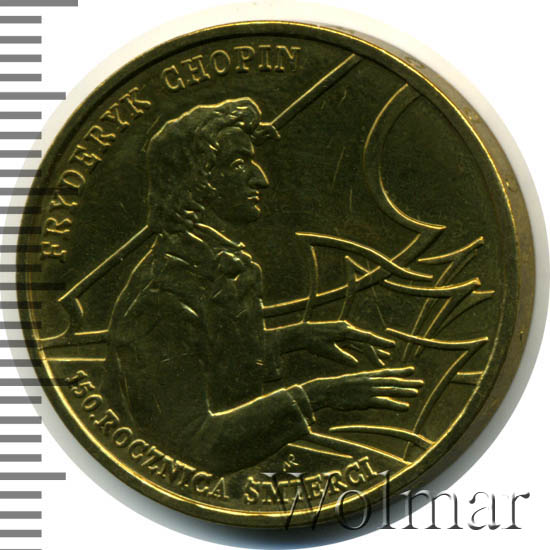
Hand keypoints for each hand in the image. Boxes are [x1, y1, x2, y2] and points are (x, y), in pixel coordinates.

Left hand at [303, 321, 394, 366]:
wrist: (302, 333)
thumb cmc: (313, 342)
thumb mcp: (327, 351)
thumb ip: (342, 357)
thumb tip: (356, 364)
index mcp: (344, 331)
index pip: (365, 337)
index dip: (379, 343)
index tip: (391, 346)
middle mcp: (347, 329)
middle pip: (365, 342)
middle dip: (375, 353)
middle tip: (384, 365)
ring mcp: (345, 331)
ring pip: (361, 343)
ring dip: (372, 351)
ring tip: (385, 360)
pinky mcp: (342, 335)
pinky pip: (356, 343)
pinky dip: (363, 350)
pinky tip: (371, 356)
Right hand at [303, 366, 422, 411]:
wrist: (326, 390)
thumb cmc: (336, 388)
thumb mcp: (351, 382)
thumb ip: (362, 384)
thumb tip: (368, 387)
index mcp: (367, 376)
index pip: (386, 372)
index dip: (399, 372)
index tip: (411, 370)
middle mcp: (370, 381)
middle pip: (392, 381)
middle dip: (407, 382)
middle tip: (421, 382)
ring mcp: (368, 390)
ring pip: (390, 390)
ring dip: (404, 391)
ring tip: (417, 392)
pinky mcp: (365, 400)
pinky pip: (384, 402)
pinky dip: (395, 404)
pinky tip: (406, 407)